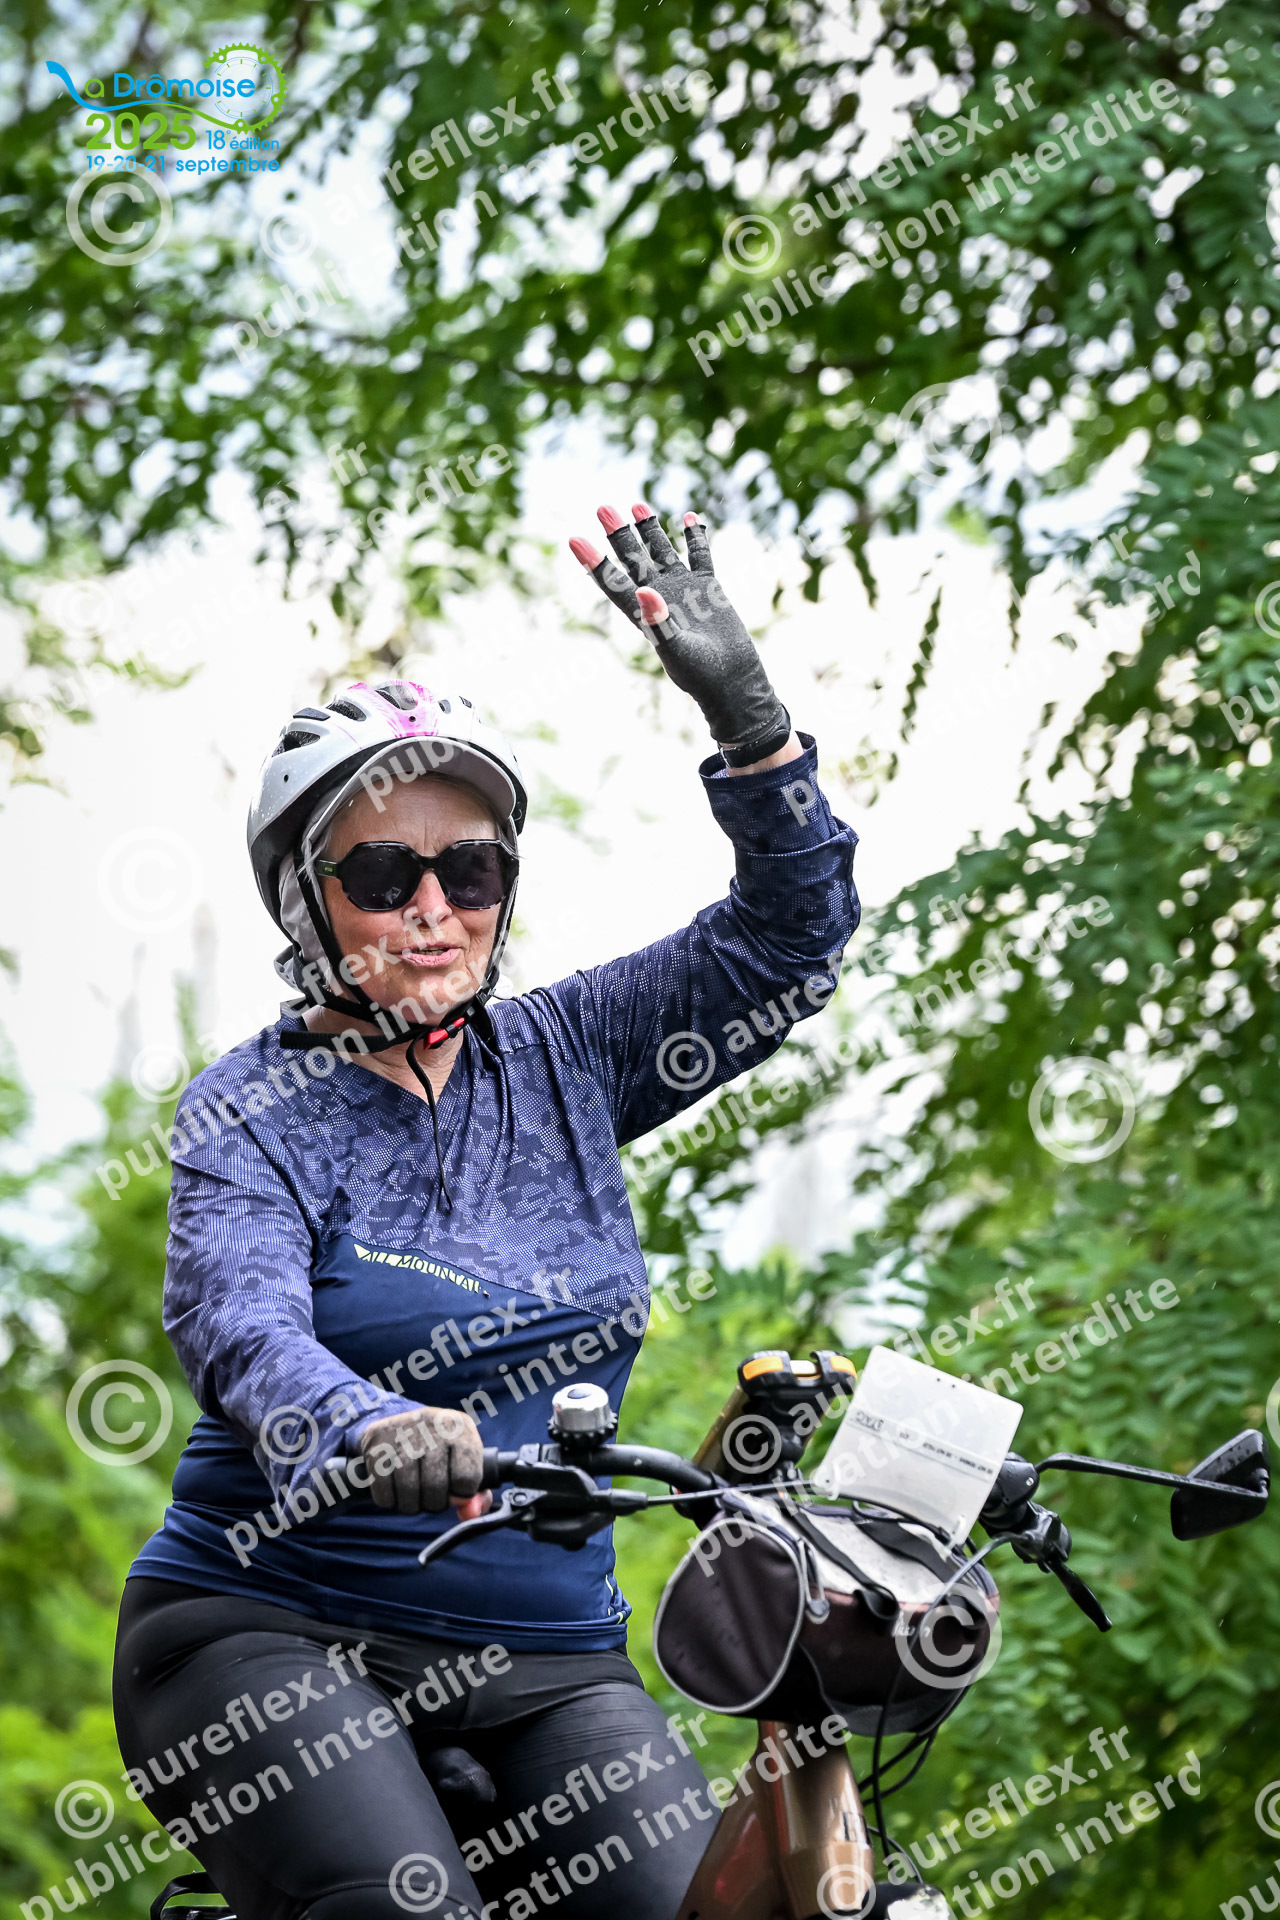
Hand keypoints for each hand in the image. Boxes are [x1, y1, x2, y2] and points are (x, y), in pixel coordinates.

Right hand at [358, 1406, 489, 1516]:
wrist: (397, 1421)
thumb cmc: (439, 1451)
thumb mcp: (464, 1462)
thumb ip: (477, 1495)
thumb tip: (470, 1514)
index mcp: (460, 1427)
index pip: (468, 1476)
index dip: (461, 1494)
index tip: (455, 1491)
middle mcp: (432, 1425)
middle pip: (436, 1487)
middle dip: (435, 1503)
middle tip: (431, 1496)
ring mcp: (402, 1434)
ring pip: (409, 1492)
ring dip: (412, 1505)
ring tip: (414, 1495)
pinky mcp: (377, 1446)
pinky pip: (384, 1494)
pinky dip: (390, 1501)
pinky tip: (395, 1489)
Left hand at [569, 502, 791, 763]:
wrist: (730, 681)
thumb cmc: (699, 674)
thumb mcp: (676, 650)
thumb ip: (658, 622)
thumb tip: (643, 590)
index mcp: (642, 613)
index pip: (611, 581)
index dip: (592, 561)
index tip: (574, 539)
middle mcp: (657, 596)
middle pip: (632, 558)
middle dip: (618, 533)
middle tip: (602, 507)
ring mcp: (682, 589)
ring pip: (662, 551)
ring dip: (650, 529)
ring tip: (636, 504)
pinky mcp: (707, 588)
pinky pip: (700, 556)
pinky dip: (696, 538)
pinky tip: (691, 518)